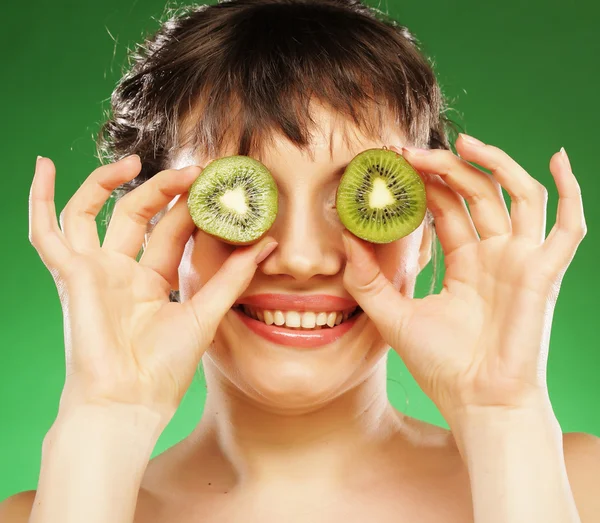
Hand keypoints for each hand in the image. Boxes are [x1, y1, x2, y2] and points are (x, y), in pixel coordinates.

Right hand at [28, 155, 276, 426]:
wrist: (129, 402)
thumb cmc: (164, 369)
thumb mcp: (206, 313)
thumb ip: (232, 277)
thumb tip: (267, 244)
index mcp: (152, 281)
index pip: (171, 230)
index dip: (192, 206)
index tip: (216, 183)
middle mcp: (121, 271)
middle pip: (138, 213)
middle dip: (164, 188)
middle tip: (194, 170)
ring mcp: (93, 270)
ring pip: (93, 211)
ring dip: (110, 182)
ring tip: (137, 161)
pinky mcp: (71, 274)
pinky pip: (46, 230)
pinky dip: (39, 198)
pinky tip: (43, 164)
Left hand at [341, 134, 585, 424]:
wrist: (476, 401)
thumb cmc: (441, 365)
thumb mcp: (393, 316)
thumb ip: (368, 279)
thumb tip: (345, 237)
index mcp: (464, 263)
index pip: (446, 208)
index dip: (425, 184)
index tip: (396, 164)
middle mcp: (494, 255)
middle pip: (476, 194)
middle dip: (447, 168)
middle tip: (411, 151)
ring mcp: (520, 260)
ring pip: (516, 195)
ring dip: (494, 165)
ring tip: (463, 141)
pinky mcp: (543, 271)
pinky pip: (566, 225)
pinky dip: (569, 191)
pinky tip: (558, 157)